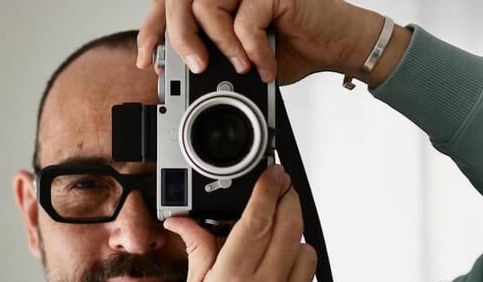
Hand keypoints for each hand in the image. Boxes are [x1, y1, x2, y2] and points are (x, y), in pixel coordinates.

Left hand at [137, 0, 409, 86]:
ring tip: (238, 68)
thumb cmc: (292, 49)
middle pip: (179, 0)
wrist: (336, 46)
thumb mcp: (239, 61)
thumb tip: (174, 72)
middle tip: (196, 67)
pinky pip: (244, 21)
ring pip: (205, 5)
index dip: (151, 31)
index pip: (169, 6)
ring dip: (218, 45)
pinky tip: (264, 66)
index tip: (146, 61)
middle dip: (179, 39)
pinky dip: (251, 51)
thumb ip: (210, 58)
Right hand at [164, 165, 315, 281]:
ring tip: (277, 241)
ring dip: (294, 238)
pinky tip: (277, 278)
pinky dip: (295, 271)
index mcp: (232, 279)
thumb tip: (185, 221)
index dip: (268, 189)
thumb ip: (198, 252)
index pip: (258, 219)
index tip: (274, 174)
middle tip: (282, 192)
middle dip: (289, 201)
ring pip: (306, 251)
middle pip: (290, 226)